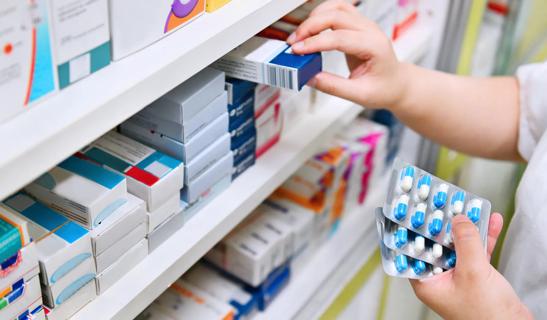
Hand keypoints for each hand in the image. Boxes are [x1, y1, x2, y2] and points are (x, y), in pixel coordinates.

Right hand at [287, 0, 406, 108]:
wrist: (396, 83)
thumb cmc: (384, 88)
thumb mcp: (359, 95)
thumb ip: (334, 86)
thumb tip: (309, 77)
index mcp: (374, 47)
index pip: (340, 38)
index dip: (315, 43)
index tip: (297, 51)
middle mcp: (371, 31)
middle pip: (336, 16)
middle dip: (310, 27)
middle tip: (293, 43)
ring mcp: (365, 25)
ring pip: (337, 7)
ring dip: (315, 17)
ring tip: (300, 35)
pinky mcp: (358, 25)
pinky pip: (339, 9)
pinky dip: (322, 14)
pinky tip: (311, 27)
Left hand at [410, 213, 532, 319]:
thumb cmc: (487, 316)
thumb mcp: (473, 272)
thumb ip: (465, 243)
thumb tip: (458, 220)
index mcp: (427, 282)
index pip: (413, 251)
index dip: (415, 230)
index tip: (416, 211)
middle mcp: (439, 279)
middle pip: (437, 245)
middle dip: (444, 224)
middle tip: (444, 203)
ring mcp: (457, 277)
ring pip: (458, 246)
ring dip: (467, 227)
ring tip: (469, 206)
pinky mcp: (476, 277)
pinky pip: (476, 252)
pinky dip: (484, 238)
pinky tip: (491, 222)